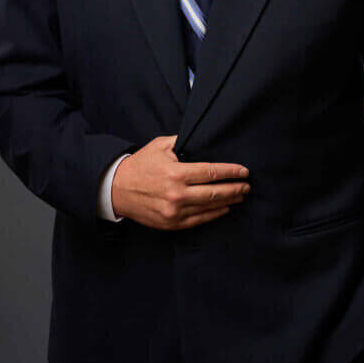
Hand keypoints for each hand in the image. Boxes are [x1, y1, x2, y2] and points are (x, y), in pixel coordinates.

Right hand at [111, 135, 250, 229]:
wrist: (116, 188)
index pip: (212, 172)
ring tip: (240, 196)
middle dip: (235, 189)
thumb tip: (204, 139)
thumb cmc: (140, 164)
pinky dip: (214, 215)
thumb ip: (183, 141)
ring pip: (209, 208)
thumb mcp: (160, 146)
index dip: (231, 172)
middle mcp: (177, 194)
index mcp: (176, 173)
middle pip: (215, 193)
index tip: (244, 171)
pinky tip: (224, 209)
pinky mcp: (171, 223)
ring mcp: (174, 211)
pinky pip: (199, 220)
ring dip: (228, 202)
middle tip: (247, 185)